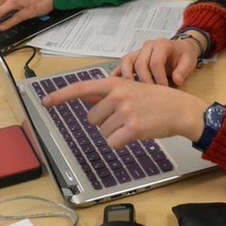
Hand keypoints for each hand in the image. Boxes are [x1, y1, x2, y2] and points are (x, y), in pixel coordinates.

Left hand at [41, 77, 207, 149]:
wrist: (180, 109)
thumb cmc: (156, 99)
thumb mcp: (131, 87)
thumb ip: (107, 92)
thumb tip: (84, 95)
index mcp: (114, 83)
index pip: (81, 88)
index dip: (61, 96)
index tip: (45, 102)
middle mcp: (117, 95)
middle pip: (92, 119)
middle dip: (106, 122)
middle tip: (126, 117)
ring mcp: (125, 112)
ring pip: (103, 133)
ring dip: (116, 133)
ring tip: (134, 123)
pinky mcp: (132, 128)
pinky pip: (113, 143)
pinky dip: (122, 143)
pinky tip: (136, 134)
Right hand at [117, 37, 200, 86]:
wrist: (180, 49)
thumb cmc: (183, 56)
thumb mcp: (189, 61)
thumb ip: (183, 70)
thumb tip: (177, 81)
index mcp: (162, 44)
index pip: (156, 61)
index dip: (158, 77)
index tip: (163, 89)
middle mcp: (148, 45)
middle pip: (140, 62)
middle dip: (144, 80)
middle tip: (150, 94)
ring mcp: (139, 51)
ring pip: (127, 61)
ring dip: (128, 76)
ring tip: (131, 91)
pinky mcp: (133, 58)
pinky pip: (122, 64)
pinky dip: (118, 73)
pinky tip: (116, 85)